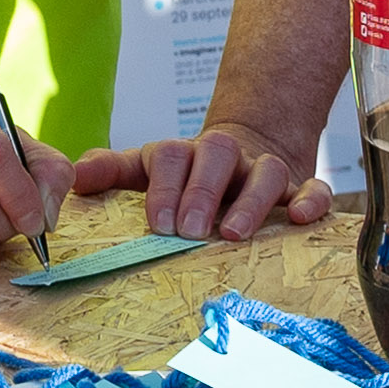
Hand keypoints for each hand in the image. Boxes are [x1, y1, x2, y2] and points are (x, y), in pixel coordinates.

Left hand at [72, 123, 337, 239]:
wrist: (246, 155)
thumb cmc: (187, 177)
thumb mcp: (146, 171)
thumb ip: (111, 172)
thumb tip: (76, 179)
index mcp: (184, 153)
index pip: (170, 157)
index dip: (163, 187)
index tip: (156, 223)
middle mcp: (225, 157)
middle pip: (217, 157)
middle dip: (201, 193)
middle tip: (189, 231)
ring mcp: (264, 171)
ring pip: (265, 173)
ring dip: (250, 202)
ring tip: (233, 234)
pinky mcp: (299, 188)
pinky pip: (313, 188)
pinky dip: (311, 201)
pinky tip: (300, 219)